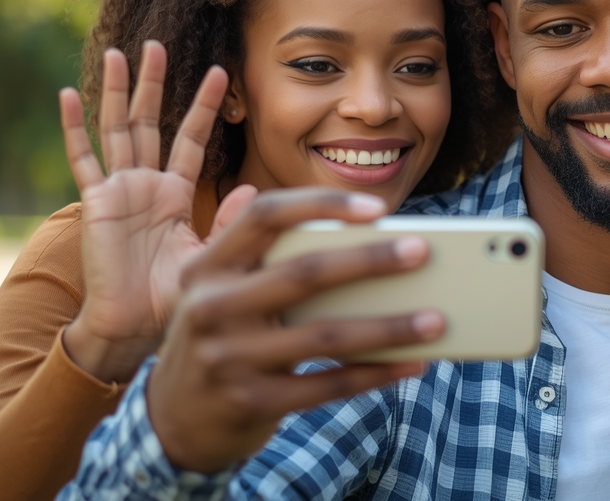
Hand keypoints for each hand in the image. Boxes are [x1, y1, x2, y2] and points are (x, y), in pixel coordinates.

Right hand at [61, 42, 255, 383]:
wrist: (134, 328)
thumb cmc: (172, 298)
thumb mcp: (210, 255)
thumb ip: (231, 222)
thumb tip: (249, 188)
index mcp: (174, 194)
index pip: (192, 138)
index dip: (205, 106)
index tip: (222, 71)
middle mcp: (145, 185)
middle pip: (151, 122)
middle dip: (156, 84)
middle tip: (160, 43)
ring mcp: (117, 190)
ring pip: (118, 129)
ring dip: (119, 92)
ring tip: (120, 53)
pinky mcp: (94, 202)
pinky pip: (82, 159)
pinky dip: (74, 127)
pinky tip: (68, 94)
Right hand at [147, 188, 444, 472]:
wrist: (173, 420)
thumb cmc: (214, 336)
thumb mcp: (209, 287)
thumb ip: (232, 241)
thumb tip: (251, 190)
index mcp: (206, 267)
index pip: (264, 217)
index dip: (322, 205)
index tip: (379, 208)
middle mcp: (211, 308)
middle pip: (304, 274)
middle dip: (371, 260)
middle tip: (422, 252)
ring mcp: (229, 358)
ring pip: (326, 337)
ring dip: (389, 328)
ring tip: (436, 320)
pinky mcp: (252, 402)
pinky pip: (329, 386)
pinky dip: (376, 374)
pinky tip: (412, 364)